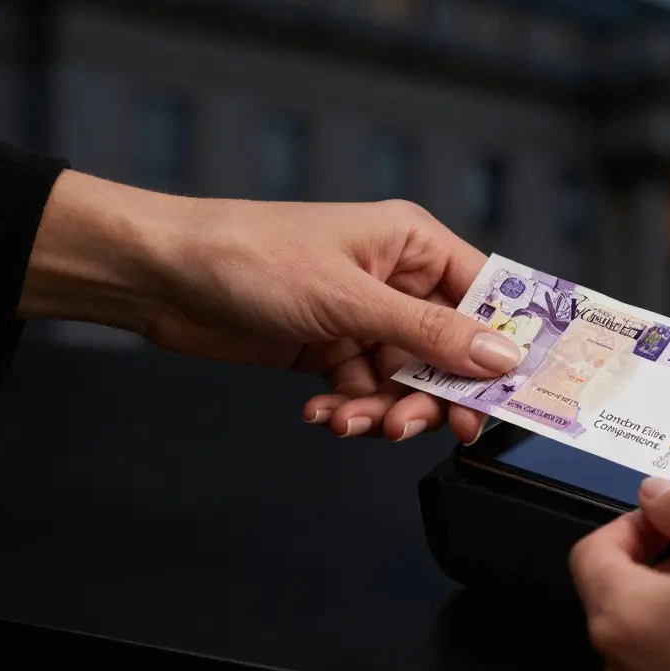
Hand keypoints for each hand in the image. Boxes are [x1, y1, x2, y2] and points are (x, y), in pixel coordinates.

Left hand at [20, 171, 521, 443]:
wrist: (161, 277)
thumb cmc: (249, 258)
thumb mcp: (349, 299)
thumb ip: (429, 333)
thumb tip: (501, 357)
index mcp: (412, 244)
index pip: (485, 296)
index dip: (501, 346)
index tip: (508, 395)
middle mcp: (395, 279)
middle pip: (448, 350)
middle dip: (434, 393)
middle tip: (416, 425)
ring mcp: (362, 316)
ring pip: (405, 379)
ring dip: (385, 409)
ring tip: (353, 421)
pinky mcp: (330, 348)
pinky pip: (365, 390)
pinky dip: (350, 409)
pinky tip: (324, 413)